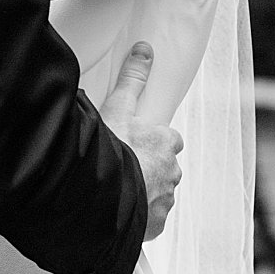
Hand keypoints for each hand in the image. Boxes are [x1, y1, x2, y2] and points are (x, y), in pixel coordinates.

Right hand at [97, 41, 182, 241]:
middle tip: (123, 167)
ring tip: (118, 190)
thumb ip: (132, 78)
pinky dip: (139, 216)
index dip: (151, 140)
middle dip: (149, 168)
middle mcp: (172, 171)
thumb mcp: (118, 107)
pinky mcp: (156, 225)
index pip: (168, 139)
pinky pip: (150, 219)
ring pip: (159, 193)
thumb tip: (145, 48)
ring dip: (144, 192)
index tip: (135, 143)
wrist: (102, 196)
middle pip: (165, 167)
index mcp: (166, 142)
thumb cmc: (109, 149)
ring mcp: (165, 200)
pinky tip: (119, 211)